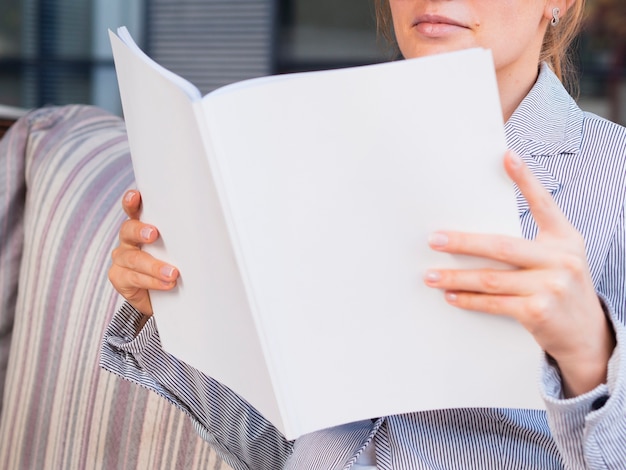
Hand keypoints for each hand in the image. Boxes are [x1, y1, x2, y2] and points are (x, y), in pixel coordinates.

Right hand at [108, 190, 178, 315]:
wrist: (163, 297)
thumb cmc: (173, 266)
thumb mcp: (180, 249)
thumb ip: (184, 237)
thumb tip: (212, 228)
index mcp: (141, 227)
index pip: (134, 210)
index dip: (132, 202)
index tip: (136, 196)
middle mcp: (129, 240)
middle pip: (128, 230)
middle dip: (140, 231)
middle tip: (153, 234)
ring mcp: (122, 259)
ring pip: (134, 258)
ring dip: (154, 266)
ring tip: (172, 273)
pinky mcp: (120, 278)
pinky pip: (133, 278)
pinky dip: (151, 281)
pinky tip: (165, 284)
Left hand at [424, 151, 615, 396]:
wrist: (587, 334)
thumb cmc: (563, 287)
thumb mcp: (561, 255)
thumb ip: (535, 237)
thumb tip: (484, 225)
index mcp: (565, 239)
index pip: (544, 204)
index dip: (526, 179)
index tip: (506, 156)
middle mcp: (561, 259)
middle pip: (501, 246)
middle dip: (463, 242)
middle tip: (434, 239)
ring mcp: (551, 287)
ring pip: (490, 278)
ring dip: (455, 277)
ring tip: (431, 275)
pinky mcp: (538, 312)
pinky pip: (493, 303)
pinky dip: (468, 299)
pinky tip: (451, 295)